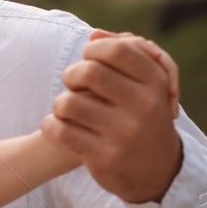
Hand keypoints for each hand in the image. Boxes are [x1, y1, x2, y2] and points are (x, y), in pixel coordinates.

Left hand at [40, 29, 182, 203]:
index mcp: (156, 84)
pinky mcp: (104, 158)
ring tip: (66, 109)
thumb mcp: (146, 87)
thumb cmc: (142, 117)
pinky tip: (57, 126)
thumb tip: (94, 35)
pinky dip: (50, 125)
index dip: (93, 50)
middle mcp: (144, 107)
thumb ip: (124, 55)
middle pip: (89, 72)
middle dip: (72, 74)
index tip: (88, 60)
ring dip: (59, 104)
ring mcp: (125, 134)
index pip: (116, 50)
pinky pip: (59, 131)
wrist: (156, 172)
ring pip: (68, 103)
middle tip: (73, 84)